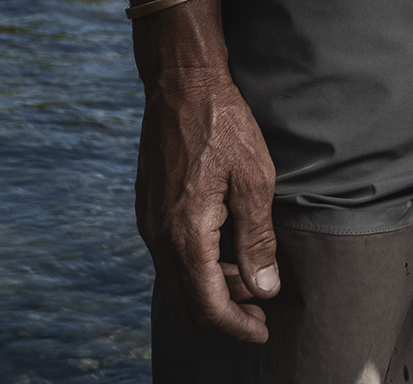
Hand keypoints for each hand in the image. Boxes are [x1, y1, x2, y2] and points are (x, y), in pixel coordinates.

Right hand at [136, 71, 279, 343]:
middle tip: (259, 310)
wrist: (181, 82)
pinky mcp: (148, 208)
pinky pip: (169, 258)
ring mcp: (149, 222)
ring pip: (176, 282)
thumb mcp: (254, 178)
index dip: (237, 325)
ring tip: (250, 278)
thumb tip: (264, 288)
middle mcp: (159, 236)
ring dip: (211, 291)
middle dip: (224, 315)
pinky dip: (196, 269)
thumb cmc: (224, 123)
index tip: (263, 330)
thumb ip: (257, 238)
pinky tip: (225, 252)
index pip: (208, 304)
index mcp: (186, 233)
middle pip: (187, 303)